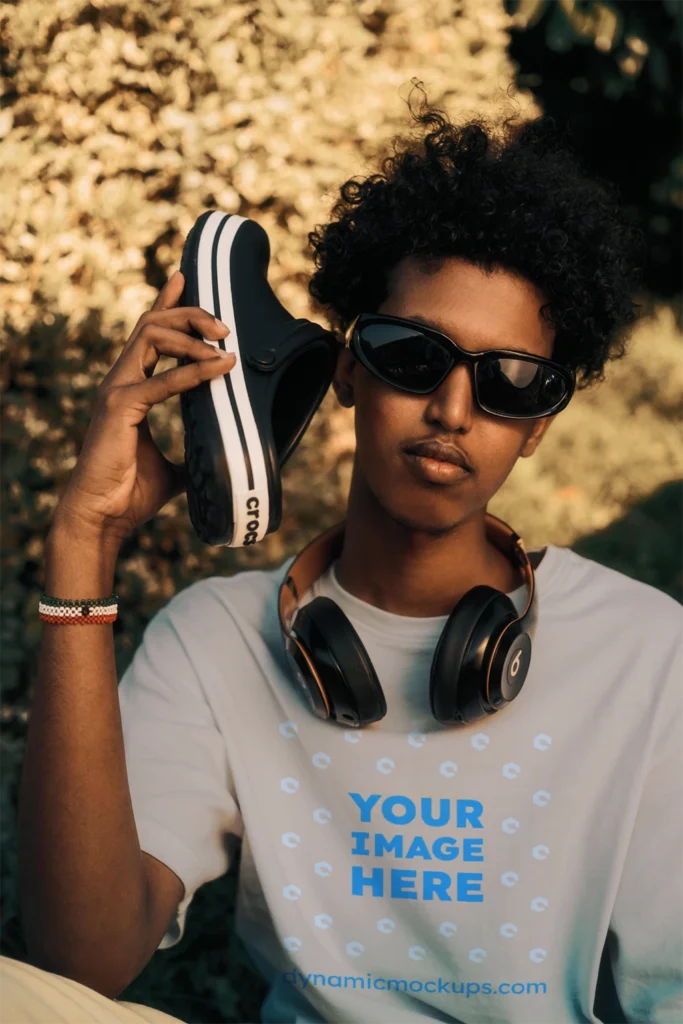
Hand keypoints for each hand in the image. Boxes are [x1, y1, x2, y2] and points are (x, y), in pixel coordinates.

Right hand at [52, 270, 235, 542]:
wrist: (102, 517)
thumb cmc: (130, 494)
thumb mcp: (173, 469)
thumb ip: (191, 454)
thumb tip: (221, 459)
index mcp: (129, 387)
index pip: (147, 334)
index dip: (166, 303)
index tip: (185, 278)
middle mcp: (119, 380)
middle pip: (153, 324)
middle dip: (190, 314)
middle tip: (225, 327)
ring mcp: (116, 389)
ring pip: (152, 336)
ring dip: (192, 335)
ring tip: (224, 346)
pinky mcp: (120, 407)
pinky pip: (162, 379)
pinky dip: (193, 372)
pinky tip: (220, 368)